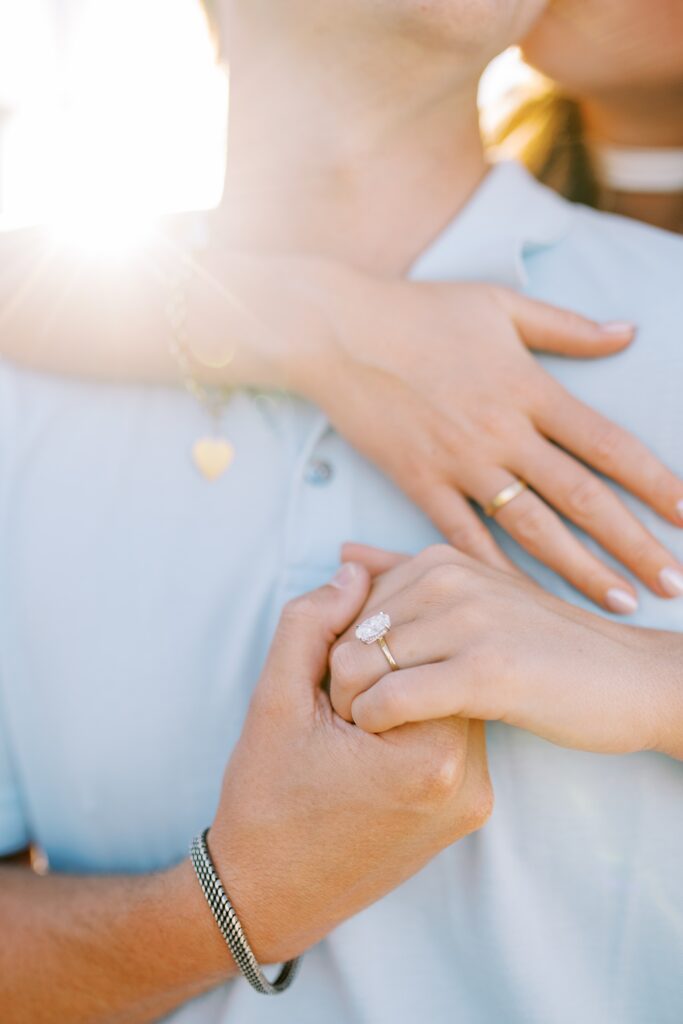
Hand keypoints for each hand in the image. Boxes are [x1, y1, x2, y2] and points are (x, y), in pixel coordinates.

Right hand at [208, 562, 490, 965]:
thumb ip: (312, 622)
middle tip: (337, 692)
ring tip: (351, 721)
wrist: (266, 896)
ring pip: (449, 699)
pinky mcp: (467, 813)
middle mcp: (469, 781)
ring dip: (407, 689)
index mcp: (428, 754)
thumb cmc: (266, 800)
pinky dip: (417, 722)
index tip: (328, 679)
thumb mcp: (275, 699)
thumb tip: (356, 568)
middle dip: (393, 662)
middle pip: (443, 670)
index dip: (370, 641)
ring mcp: (474, 803)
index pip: (421, 645)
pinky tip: (369, 742)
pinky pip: (453, 738)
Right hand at [263, 260, 682, 611]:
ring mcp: (459, 463)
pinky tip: (527, 602)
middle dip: (634, 544)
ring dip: (580, 569)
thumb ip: (566, 327)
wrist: (338, 332)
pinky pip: (464, 538)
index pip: (606, 444)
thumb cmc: (420, 312)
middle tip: (674, 582)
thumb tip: (628, 332)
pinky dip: (497, 571)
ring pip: (531, 528)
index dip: (654, 481)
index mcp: (528, 388)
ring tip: (621, 602)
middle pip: (581, 498)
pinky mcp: (419, 484)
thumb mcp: (500, 304)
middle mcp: (502, 432)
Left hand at [329, 544, 682, 759]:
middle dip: (338, 685)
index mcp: (439, 559)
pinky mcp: (486, 671)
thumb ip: (405, 572)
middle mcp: (447, 578)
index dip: (338, 653)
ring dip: (353, 709)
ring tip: (378, 730)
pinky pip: (392, 699)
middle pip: (341, 637)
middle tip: (360, 718)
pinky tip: (394, 735)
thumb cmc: (545, 644)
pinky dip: (377, 723)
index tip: (359, 687)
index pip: (343, 606)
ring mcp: (468, 621)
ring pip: (356, 665)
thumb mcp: (475, 593)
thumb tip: (343, 555)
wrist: (628, 677)